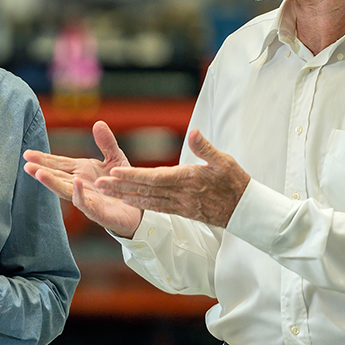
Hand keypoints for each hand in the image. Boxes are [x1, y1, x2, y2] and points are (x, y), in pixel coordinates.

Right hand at [23, 120, 141, 237]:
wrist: (137, 208)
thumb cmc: (121, 184)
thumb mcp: (115, 158)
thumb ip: (106, 142)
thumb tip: (98, 123)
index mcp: (81, 171)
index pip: (58, 164)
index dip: (43, 159)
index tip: (27, 154)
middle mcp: (80, 185)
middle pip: (57, 177)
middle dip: (41, 171)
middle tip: (26, 165)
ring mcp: (87, 199)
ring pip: (65, 190)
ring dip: (52, 183)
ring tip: (39, 174)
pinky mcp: (97, 212)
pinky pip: (86, 203)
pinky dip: (79, 194)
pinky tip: (75, 183)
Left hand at [96, 129, 249, 228]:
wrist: (246, 210)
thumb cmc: (236, 182)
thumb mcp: (224, 160)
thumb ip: (205, 147)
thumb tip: (193, 132)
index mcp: (188, 180)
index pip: (155, 178)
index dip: (133, 176)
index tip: (115, 172)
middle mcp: (180, 195)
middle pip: (145, 191)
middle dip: (121, 188)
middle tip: (99, 184)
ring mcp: (180, 205)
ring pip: (147, 201)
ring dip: (125, 196)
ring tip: (105, 192)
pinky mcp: (182, 211)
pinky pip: (156, 207)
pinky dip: (140, 204)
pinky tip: (128, 200)